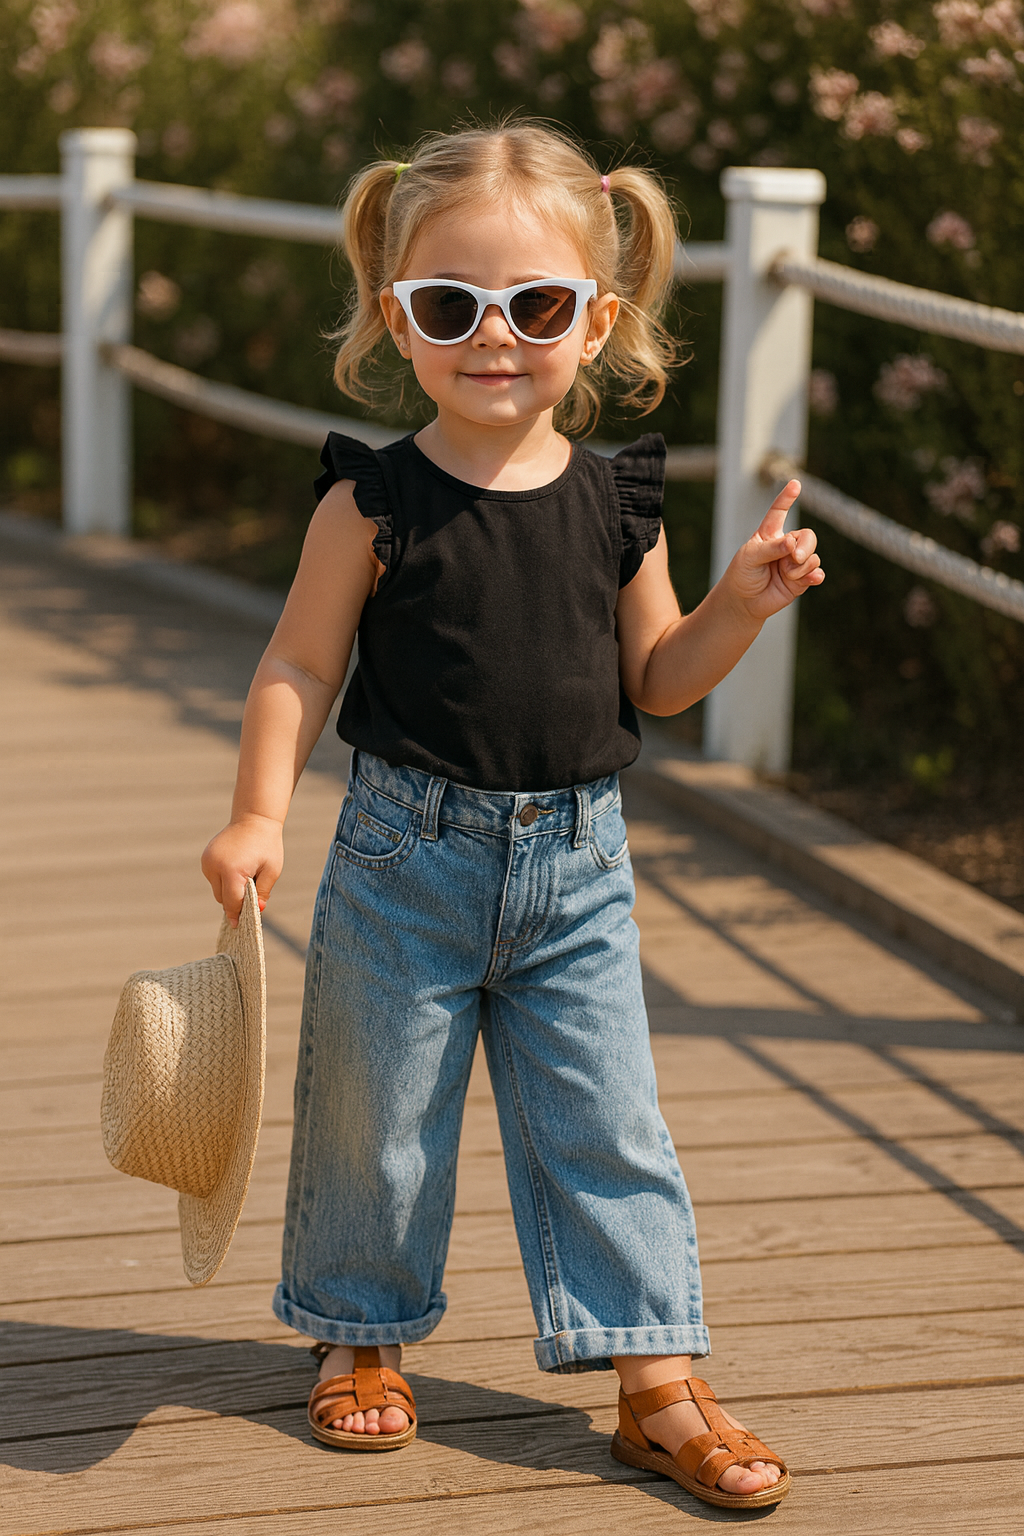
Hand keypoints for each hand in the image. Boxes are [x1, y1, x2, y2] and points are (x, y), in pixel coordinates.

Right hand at [201, 814, 283, 927]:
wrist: (254, 819)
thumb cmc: (267, 845)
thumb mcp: (271, 870)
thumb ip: (263, 892)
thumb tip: (258, 910)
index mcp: (232, 870)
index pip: (232, 902)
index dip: (237, 915)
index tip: (237, 927)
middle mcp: (215, 866)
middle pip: (223, 898)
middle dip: (235, 902)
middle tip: (250, 901)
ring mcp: (208, 861)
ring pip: (217, 889)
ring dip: (229, 891)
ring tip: (246, 878)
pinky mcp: (205, 858)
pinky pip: (213, 879)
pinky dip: (224, 880)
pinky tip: (238, 870)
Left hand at [725, 480, 823, 624]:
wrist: (743, 602)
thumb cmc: (742, 575)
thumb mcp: (750, 558)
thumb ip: (771, 548)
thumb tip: (793, 543)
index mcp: (769, 535)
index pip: (779, 512)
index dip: (786, 498)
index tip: (795, 484)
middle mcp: (786, 546)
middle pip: (807, 536)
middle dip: (805, 546)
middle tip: (795, 557)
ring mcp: (795, 563)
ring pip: (812, 556)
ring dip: (801, 566)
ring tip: (787, 575)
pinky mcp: (801, 579)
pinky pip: (816, 573)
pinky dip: (814, 575)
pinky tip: (812, 579)